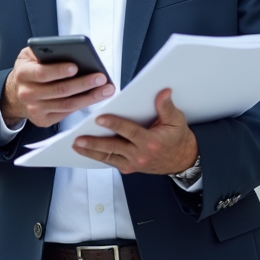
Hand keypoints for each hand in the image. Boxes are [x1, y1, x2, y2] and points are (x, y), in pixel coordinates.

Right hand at [1, 46, 114, 127]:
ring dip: (90, 97)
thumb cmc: (29, 70)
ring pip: (67, 104)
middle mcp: (27, 93)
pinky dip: (83, 104)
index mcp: (23, 74)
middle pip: (59, 91)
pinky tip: (96, 97)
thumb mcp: (29, 56)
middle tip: (100, 77)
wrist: (15, 94)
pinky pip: (67, 112)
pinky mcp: (43, 120)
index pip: (41, 73)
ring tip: (106, 88)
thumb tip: (69, 50)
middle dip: (83, 84)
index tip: (75, 67)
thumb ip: (44, 51)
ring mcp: (35, 109)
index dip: (58, 71)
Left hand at [72, 88, 198, 175]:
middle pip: (113, 147)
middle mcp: (140, 155)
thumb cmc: (178, 139)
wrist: (182, 160)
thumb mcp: (176, 120)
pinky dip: (98, 157)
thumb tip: (163, 92)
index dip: (114, 124)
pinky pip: (111, 162)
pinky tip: (87, 152)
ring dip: (91, 152)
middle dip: (94, 143)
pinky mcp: (130, 168)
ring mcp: (134, 163)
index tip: (100, 119)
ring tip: (77, 146)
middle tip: (79, 138)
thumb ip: (166, 107)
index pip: (129, 132)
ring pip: (108, 157)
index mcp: (151, 141)